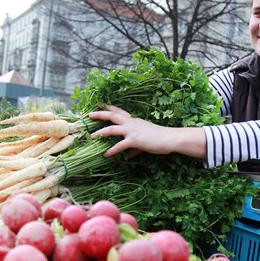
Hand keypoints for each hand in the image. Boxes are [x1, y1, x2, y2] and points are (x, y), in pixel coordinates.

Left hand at [89, 105, 205, 158]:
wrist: (170, 138)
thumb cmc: (159, 138)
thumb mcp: (145, 140)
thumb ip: (134, 147)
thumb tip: (128, 155)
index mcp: (134, 121)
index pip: (120, 112)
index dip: (110, 108)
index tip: (101, 105)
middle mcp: (131, 123)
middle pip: (112, 116)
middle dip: (100, 114)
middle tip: (90, 114)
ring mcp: (132, 131)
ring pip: (112, 129)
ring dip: (101, 132)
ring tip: (92, 137)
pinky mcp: (134, 140)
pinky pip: (119, 145)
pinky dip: (111, 150)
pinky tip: (106, 154)